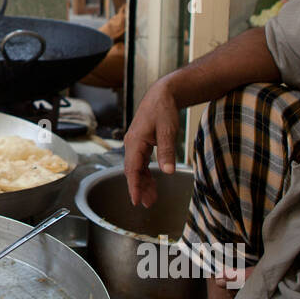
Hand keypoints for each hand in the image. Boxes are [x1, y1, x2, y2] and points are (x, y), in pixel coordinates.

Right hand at [122, 77, 179, 207]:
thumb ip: (167, 152)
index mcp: (135, 141)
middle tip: (147, 204)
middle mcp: (132, 144)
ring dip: (143, 182)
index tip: (135, 200)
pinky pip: (141, 162)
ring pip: (137, 168)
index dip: (134, 186)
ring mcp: (136, 144)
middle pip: (133, 171)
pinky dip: (145, 173)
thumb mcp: (167, 131)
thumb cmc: (163, 109)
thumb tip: (167, 171)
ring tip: (151, 197)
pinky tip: (151, 181)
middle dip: (139, 188)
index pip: (132, 169)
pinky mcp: (141, 143)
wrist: (162, 94)